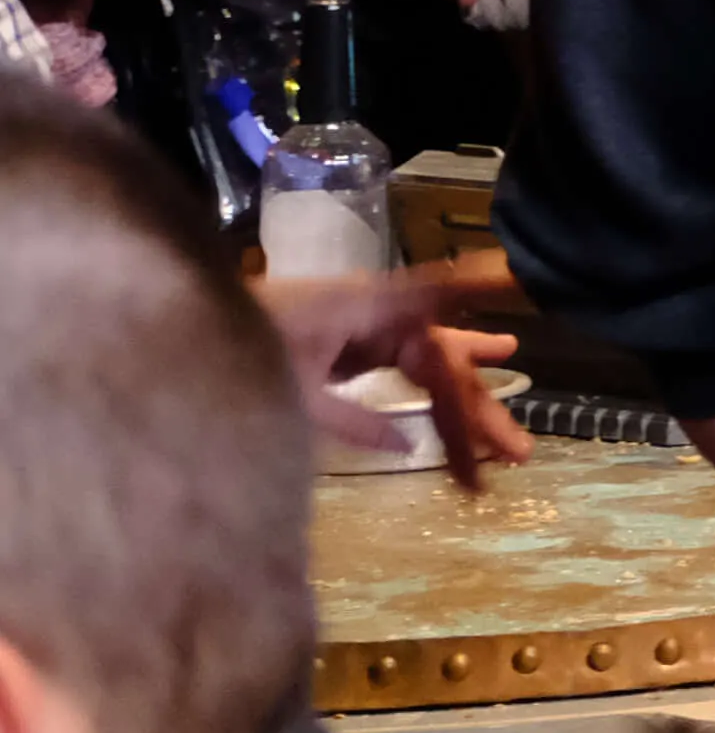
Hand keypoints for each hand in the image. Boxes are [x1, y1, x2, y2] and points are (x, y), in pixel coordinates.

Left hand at [263, 275, 532, 490]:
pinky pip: (406, 367)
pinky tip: (455, 394)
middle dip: (479, 408)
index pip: (437, 307)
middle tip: (519, 453)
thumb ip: (352, 420)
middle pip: (440, 360)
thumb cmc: (236, 353)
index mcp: (364, 312)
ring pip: (429, 364)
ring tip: (512, 405)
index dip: (480, 295)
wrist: (178, 337)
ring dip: (467, 393)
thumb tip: (409, 446)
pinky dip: (435, 385)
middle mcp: (374, 314)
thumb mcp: (290, 394)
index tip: (518, 279)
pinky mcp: (349, 344)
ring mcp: (363, 329)